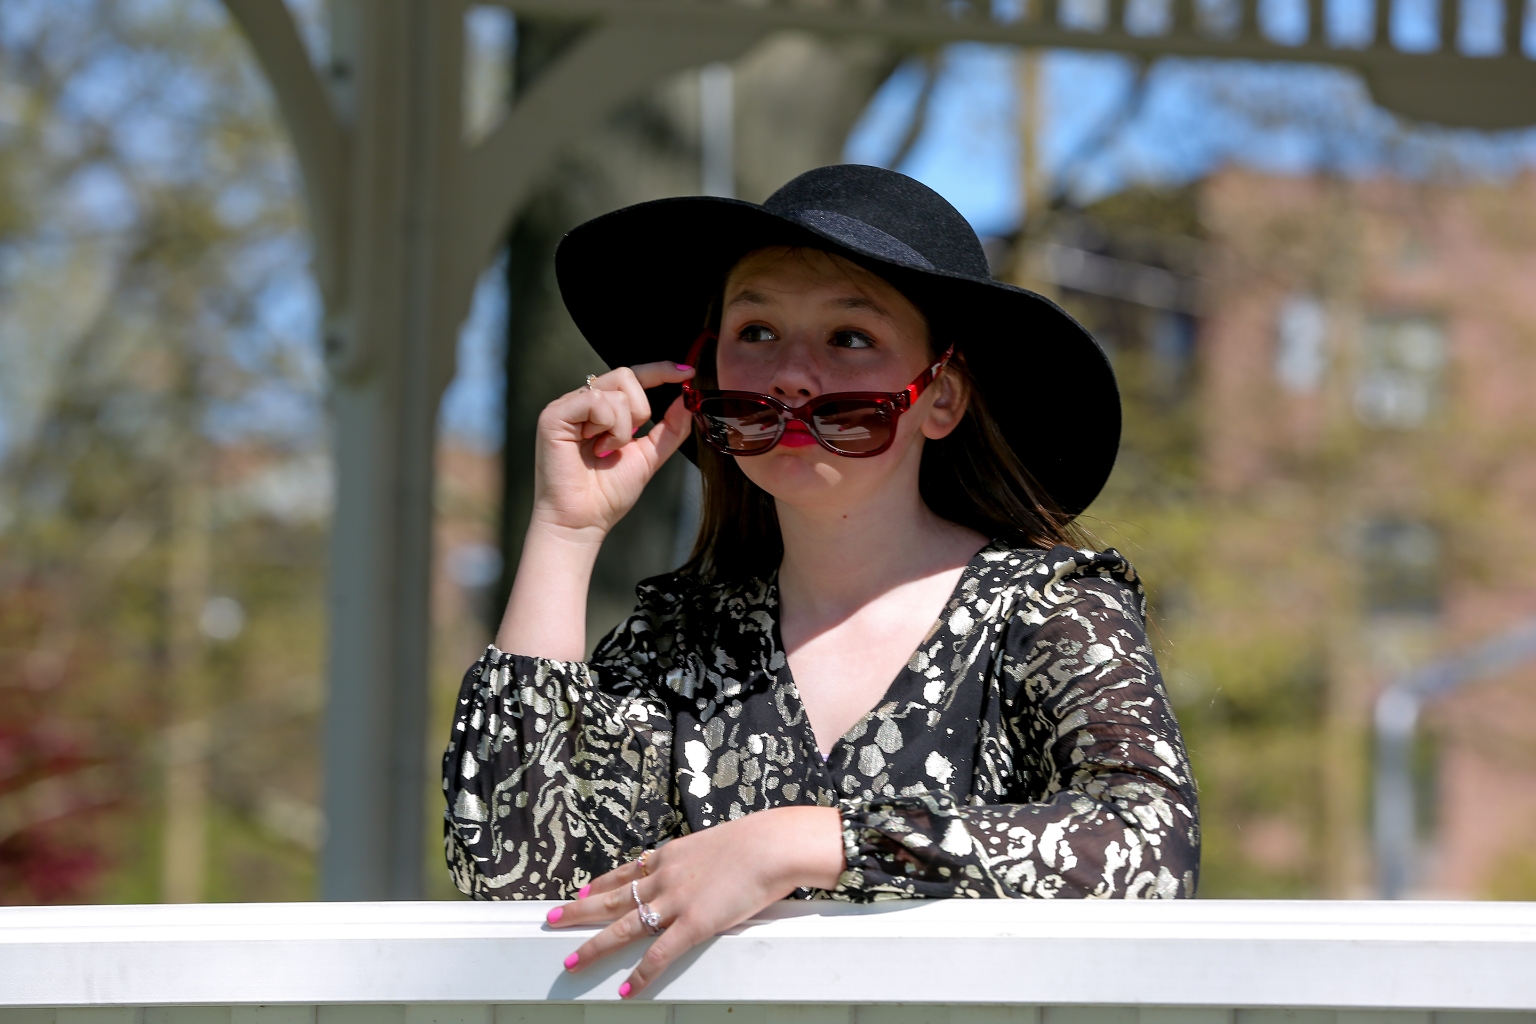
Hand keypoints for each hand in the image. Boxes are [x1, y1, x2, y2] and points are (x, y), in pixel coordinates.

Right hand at [532, 362, 695, 538]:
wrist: (583, 521)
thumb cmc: (608, 495)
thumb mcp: (649, 456)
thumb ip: (670, 428)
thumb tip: (688, 399)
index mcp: (602, 410)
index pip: (633, 377)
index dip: (660, 370)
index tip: (688, 372)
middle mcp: (583, 403)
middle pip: (626, 375)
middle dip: (641, 410)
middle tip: (629, 440)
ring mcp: (567, 407)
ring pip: (615, 390)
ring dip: (623, 428)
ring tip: (606, 451)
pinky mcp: (554, 415)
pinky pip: (595, 400)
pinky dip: (607, 426)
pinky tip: (594, 447)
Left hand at [547, 806, 844, 997]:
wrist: (771, 845)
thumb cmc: (757, 840)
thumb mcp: (720, 841)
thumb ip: (706, 858)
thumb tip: (711, 865)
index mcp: (671, 855)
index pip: (627, 871)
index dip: (602, 883)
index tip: (583, 889)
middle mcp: (664, 877)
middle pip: (612, 897)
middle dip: (579, 910)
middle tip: (551, 919)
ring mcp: (675, 901)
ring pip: (624, 927)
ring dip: (594, 946)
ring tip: (570, 962)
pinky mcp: (693, 924)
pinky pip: (661, 954)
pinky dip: (642, 974)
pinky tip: (628, 990)